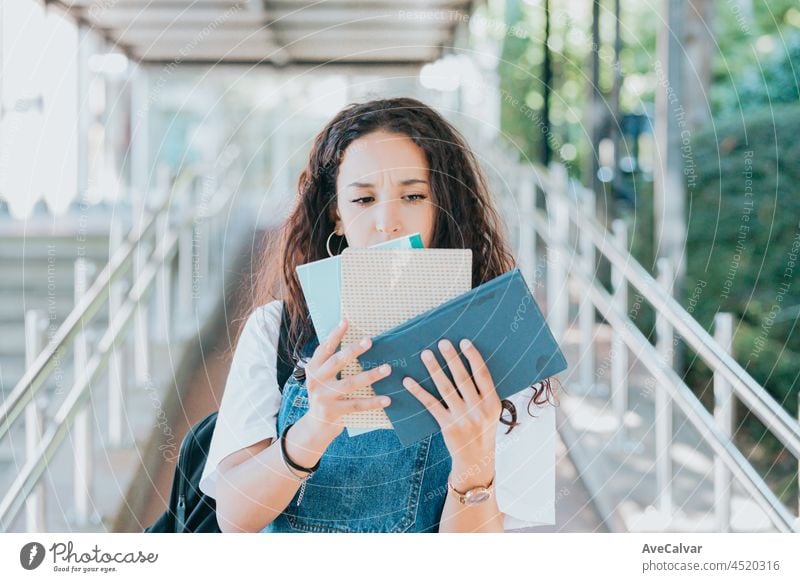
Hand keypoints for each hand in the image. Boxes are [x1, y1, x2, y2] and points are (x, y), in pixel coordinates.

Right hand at [301, 318, 392, 443]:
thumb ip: (331, 362)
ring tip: (387, 368)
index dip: (335, 334)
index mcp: (313, 368)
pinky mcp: (333, 412)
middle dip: (353, 350)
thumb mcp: (322, 377)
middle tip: (370, 340)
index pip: (324, 348)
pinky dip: (373, 402)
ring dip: (370, 375)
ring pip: (350, 383)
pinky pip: (357, 405)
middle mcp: (316, 381)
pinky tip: (387, 399)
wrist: (316, 425)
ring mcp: (324, 397)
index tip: (347, 321)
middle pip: (337, 362)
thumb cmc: (325, 394)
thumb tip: (354, 341)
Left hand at [401, 338, 501, 479]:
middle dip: (452, 358)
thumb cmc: (483, 429)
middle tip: (442, 342)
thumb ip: (484, 391)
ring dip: (434, 369)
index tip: (464, 341)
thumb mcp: (491, 411)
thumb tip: (469, 363)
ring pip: (445, 388)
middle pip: (462, 378)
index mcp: (492, 403)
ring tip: (425, 354)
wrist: (476, 459)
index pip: (483, 375)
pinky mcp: (447, 426)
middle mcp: (478, 410)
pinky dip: (419, 392)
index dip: (473, 357)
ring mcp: (462, 418)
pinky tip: (408, 381)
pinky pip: (431, 405)